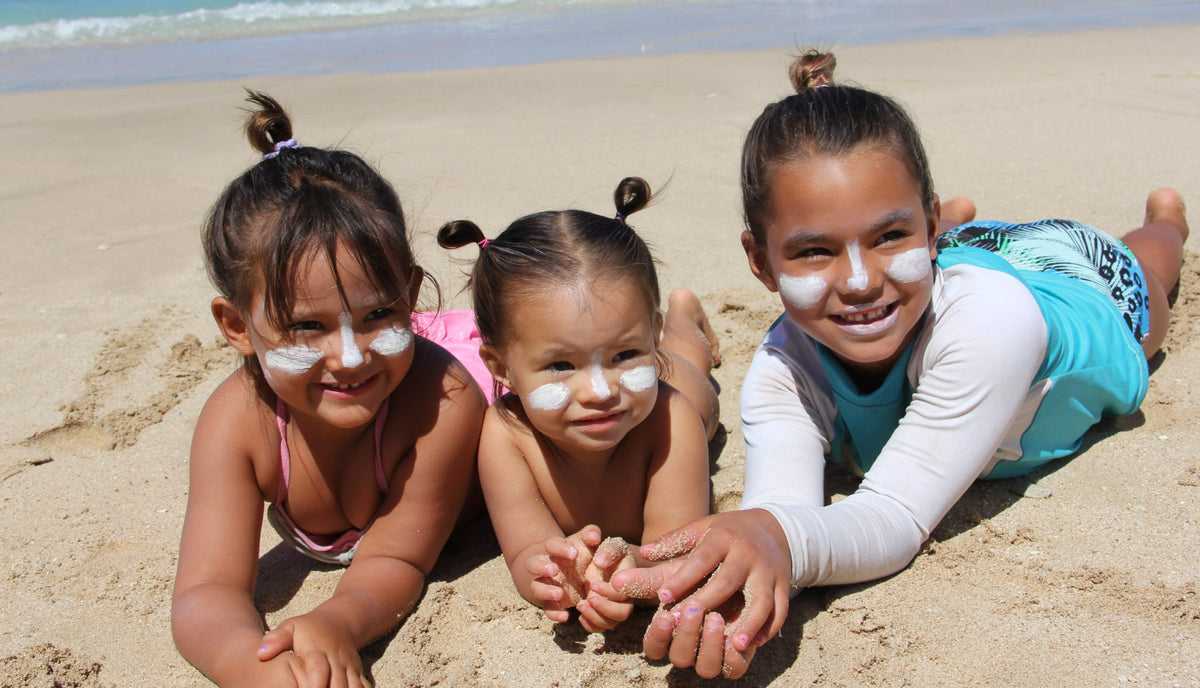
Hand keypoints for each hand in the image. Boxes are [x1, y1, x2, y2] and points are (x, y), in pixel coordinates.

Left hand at [257, 611, 371, 687]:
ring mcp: (349, 667)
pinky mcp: (357, 672)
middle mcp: (337, 660)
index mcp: (318, 651)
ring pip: (353, 687)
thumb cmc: (309, 628)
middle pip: (337, 684)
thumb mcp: (291, 627)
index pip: (318, 671)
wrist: (340, 621)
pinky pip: (363, 686)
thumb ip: (276, 639)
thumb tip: (261, 653)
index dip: (314, 686)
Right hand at [522, 525, 601, 622]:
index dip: (560, 548)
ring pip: (536, 587)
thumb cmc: (582, 554)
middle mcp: (546, 566)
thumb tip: (594, 536)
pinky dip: (554, 613)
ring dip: (545, 591)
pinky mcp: (551, 601)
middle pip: (534, 564)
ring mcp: (546, 584)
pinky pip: (547, 608)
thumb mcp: (587, 543)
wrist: (576, 573)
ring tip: (559, 593)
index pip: (551, 544)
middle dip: (542, 567)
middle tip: (554, 570)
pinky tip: (565, 616)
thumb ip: (591, 535)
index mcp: (555, 550)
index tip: (573, 553)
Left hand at [576, 536, 635, 631]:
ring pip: (611, 624)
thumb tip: (600, 563)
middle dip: (604, 609)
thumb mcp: (611, 546)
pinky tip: (580, 616)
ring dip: (595, 618)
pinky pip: (601, 628)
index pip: (624, 594)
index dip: (609, 592)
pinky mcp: (605, 615)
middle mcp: (627, 599)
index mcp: (631, 582)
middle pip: (622, 614)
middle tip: (588, 598)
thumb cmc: (609, 553)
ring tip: (580, 605)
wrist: (604, 562)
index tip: (594, 584)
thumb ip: (608, 551)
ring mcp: (616, 609)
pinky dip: (591, 625)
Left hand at [610, 510, 792, 678]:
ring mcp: (768, 570)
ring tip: (734, 644)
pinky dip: (770, 626)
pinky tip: (756, 643)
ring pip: (761, 599)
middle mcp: (747, 553)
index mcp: (723, 537)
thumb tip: (644, 552)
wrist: (772, 526)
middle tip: (687, 621)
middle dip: (708, 602)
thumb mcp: (702, 528)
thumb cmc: (727, 532)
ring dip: (749, 623)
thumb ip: (673, 542)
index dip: (682, 579)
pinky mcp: (783, 583)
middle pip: (727, 581)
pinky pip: (780, 608)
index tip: (663, 598)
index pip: (701, 560)